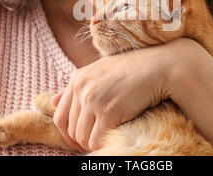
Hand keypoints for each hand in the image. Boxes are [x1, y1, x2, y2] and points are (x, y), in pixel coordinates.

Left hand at [51, 40, 181, 152]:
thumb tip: (54, 100)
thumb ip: (77, 86)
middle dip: (80, 140)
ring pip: (82, 137)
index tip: (78, 139)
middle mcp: (82, 88)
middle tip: (94, 142)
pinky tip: (113, 136)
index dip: (67, 132)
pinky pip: (97, 139)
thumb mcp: (100, 71)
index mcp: (77, 78)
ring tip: (105, 138)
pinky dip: (103, 143)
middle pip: (70, 128)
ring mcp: (94, 99)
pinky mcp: (109, 111)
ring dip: (92, 143)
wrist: (158, 67)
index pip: (59, 115)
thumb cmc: (131, 70)